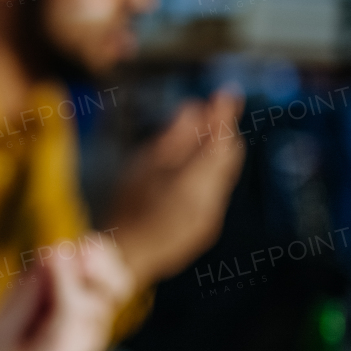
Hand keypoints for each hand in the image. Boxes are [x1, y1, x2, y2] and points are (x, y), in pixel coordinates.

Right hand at [0, 237, 130, 350]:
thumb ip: (25, 298)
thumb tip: (53, 257)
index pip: (69, 314)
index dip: (66, 276)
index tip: (58, 246)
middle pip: (88, 321)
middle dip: (83, 284)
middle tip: (77, 247)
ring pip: (90, 332)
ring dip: (82, 297)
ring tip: (74, 263)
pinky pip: (79, 344)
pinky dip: (73, 317)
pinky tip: (60, 294)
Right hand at [107, 90, 244, 287]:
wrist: (123, 258)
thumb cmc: (125, 209)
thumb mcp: (142, 167)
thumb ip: (173, 138)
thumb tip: (193, 110)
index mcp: (195, 183)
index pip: (220, 140)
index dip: (224, 114)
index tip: (227, 92)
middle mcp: (211, 199)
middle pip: (228, 157)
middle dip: (221, 133)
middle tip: (208, 113)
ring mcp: (211, 216)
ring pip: (222, 175)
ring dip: (212, 155)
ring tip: (193, 139)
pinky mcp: (205, 228)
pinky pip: (213, 193)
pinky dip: (205, 176)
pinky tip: (184, 173)